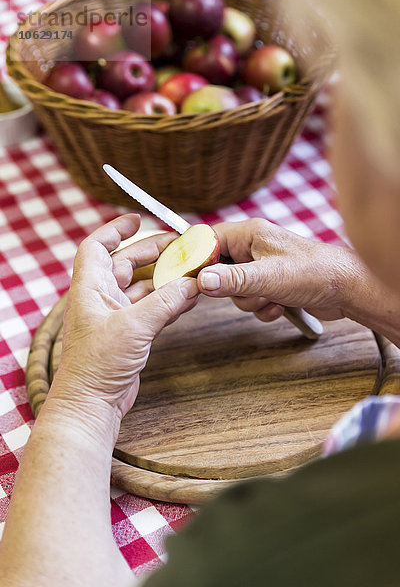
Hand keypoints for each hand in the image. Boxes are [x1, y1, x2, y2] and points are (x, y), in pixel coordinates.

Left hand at [52, 214, 198, 422]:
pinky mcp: (129, 336)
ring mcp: (115, 318)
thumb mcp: (134, 327)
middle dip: (152, 253)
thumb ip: (165, 302)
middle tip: (180, 246)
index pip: (97, 247)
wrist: (91, 404)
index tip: (137, 219)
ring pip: (143, 287)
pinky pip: (152, 309)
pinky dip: (169, 302)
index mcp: (91, 288)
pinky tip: (188, 298)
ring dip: (165, 279)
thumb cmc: (98, 364)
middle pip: (127, 263)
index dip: (115, 229)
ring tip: (191, 270)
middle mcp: (101, 299)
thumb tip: (192, 283)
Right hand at [197, 218, 356, 322]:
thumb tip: (201, 280)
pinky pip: (251, 300)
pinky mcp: (271, 285)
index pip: (207, 239)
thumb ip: (233, 279)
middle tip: (249, 292)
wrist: (348, 290)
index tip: (192, 279)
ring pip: (235, 289)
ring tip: (271, 300)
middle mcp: (253, 247)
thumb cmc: (314, 272)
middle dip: (232, 289)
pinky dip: (262, 308)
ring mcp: (262, 267)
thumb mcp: (268, 277)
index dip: (197, 258)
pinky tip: (279, 307)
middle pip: (218, 269)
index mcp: (250, 234)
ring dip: (250, 302)